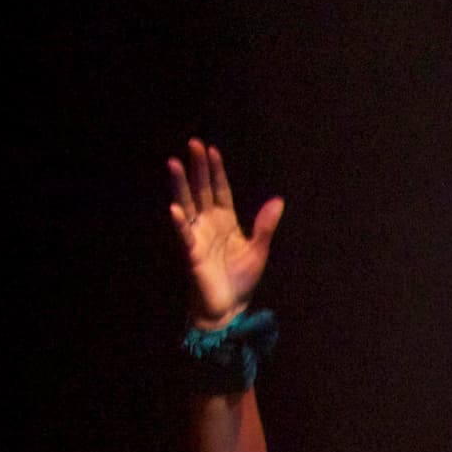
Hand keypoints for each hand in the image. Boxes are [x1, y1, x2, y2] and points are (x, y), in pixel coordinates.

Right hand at [166, 139, 281, 324]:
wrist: (229, 307)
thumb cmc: (240, 279)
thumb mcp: (258, 250)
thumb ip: (265, 226)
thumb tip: (278, 200)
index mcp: (226, 221)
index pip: (219, 189)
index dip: (216, 170)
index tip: (211, 150)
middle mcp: (208, 224)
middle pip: (201, 190)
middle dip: (197, 168)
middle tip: (193, 143)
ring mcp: (198, 236)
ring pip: (187, 205)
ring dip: (180, 185)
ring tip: (174, 163)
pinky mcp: (192, 253)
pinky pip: (184, 235)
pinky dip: (180, 223)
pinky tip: (174, 208)